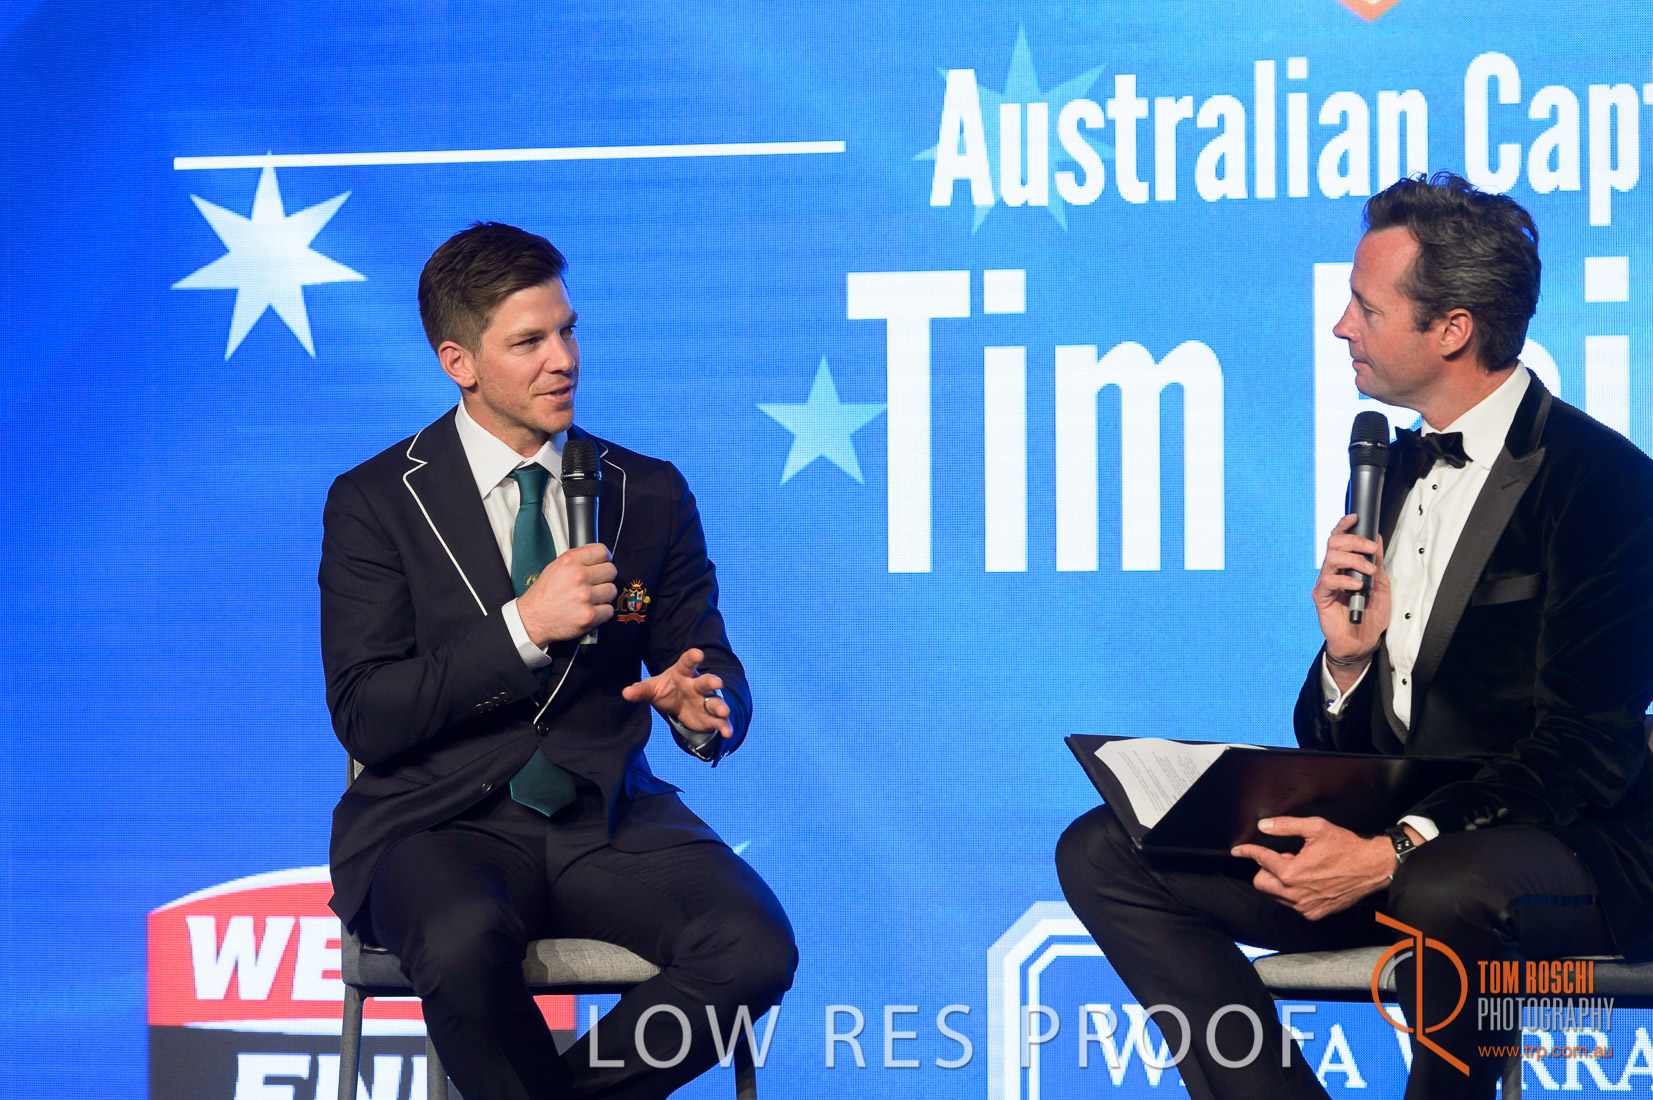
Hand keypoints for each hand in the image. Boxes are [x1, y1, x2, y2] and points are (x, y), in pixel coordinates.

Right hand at [516, 543, 616, 643]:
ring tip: (590, 599)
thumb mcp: (555, 567)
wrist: (533, 619)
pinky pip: (609, 610)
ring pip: (612, 590)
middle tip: (595, 584)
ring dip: (604, 596)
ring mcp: (585, 597)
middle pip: (611, 571)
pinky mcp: (589, 615)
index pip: (603, 551)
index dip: (604, 558)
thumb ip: (577, 560)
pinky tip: (589, 610)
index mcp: (570, 562)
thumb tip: (597, 556)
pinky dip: (602, 612)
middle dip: (604, 578)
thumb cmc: (543, 596)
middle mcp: (578, 577)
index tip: (602, 564)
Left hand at [622, 648, 731, 740]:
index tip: (697, 653)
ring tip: (723, 711)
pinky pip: (719, 721)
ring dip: (720, 706)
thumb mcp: (651, 689)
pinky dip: (724, 726)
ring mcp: (706, 701)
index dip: (692, 658)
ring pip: (715, 702)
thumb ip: (640, 690)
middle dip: (711, 681)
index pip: (687, 663)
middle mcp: (697, 686)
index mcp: (683, 674)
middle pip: (705, 682)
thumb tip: (625, 693)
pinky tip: (727, 733)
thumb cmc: (665, 690)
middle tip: (716, 682)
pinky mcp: (710, 717)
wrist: (678, 705)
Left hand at [1231, 816, 1395, 920]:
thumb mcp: (1316, 828)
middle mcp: (1295, 893)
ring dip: (1280, 881)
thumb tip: (1264, 826)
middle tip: (1286, 857)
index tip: (1239, 850)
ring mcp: (1305, 906)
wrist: (1372, 868)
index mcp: (1292, 871)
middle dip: (1266, 869)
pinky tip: (1308, 880)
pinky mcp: (1314, 913)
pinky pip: (1291, 904)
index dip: (1248, 851)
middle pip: (1261, 883)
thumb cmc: (1347, 847)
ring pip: (1275, 895)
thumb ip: (1286, 826)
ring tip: (1301, 868)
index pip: (1260, 860)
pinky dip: (1292, 892)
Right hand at [1313, 514, 1389, 680]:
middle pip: (1334, 543)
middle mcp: (1333, 571)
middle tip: (1370, 549)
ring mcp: (1326, 583)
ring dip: (1353, 560)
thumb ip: (1377, 563)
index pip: (1340, 539)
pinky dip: (1345, 580)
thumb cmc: (1370, 615)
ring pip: (1331, 558)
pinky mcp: (1321, 597)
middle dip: (1354, 541)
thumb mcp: (1381, 585)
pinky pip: (1328, 581)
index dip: (1344, 526)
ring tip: (1368, 572)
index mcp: (1345, 566)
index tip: (1354, 518)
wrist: (1362, 641)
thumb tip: (1377, 540)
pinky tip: (1357, 586)